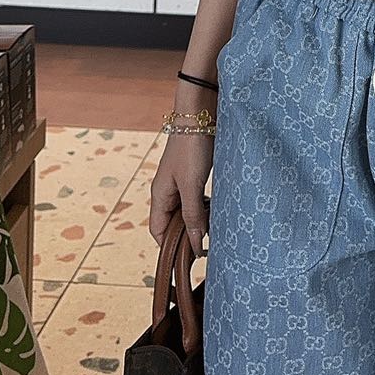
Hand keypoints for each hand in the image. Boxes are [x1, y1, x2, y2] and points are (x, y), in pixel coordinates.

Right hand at [149, 132, 213, 256]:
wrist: (200, 113)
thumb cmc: (191, 147)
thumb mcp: (191, 185)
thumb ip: (192, 215)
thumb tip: (194, 244)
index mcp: (159, 194)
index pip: (158, 230)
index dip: (169, 247)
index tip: (188, 260)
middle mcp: (167, 189)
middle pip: (172, 222)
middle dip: (185, 236)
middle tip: (206, 250)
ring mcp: (180, 180)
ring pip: (186, 210)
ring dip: (197, 221)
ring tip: (214, 233)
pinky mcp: (194, 172)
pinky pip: (196, 197)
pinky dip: (204, 207)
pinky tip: (217, 211)